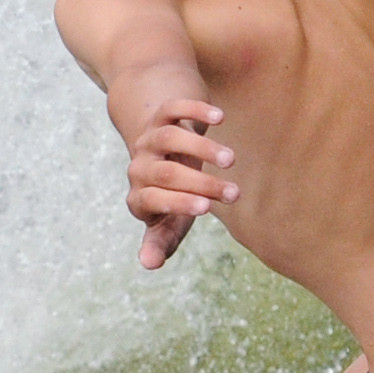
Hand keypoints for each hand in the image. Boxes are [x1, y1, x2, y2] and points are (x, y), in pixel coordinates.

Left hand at [125, 97, 237, 269]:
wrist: (159, 153)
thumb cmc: (170, 196)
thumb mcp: (167, 220)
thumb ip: (162, 239)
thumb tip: (149, 263)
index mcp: (138, 198)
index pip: (152, 201)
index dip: (177, 203)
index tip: (207, 208)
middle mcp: (139, 168)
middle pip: (166, 173)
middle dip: (201, 184)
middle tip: (234, 194)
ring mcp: (148, 139)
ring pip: (170, 138)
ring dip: (202, 148)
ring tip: (230, 161)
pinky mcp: (161, 115)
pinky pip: (174, 108)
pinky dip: (195, 110)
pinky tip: (220, 117)